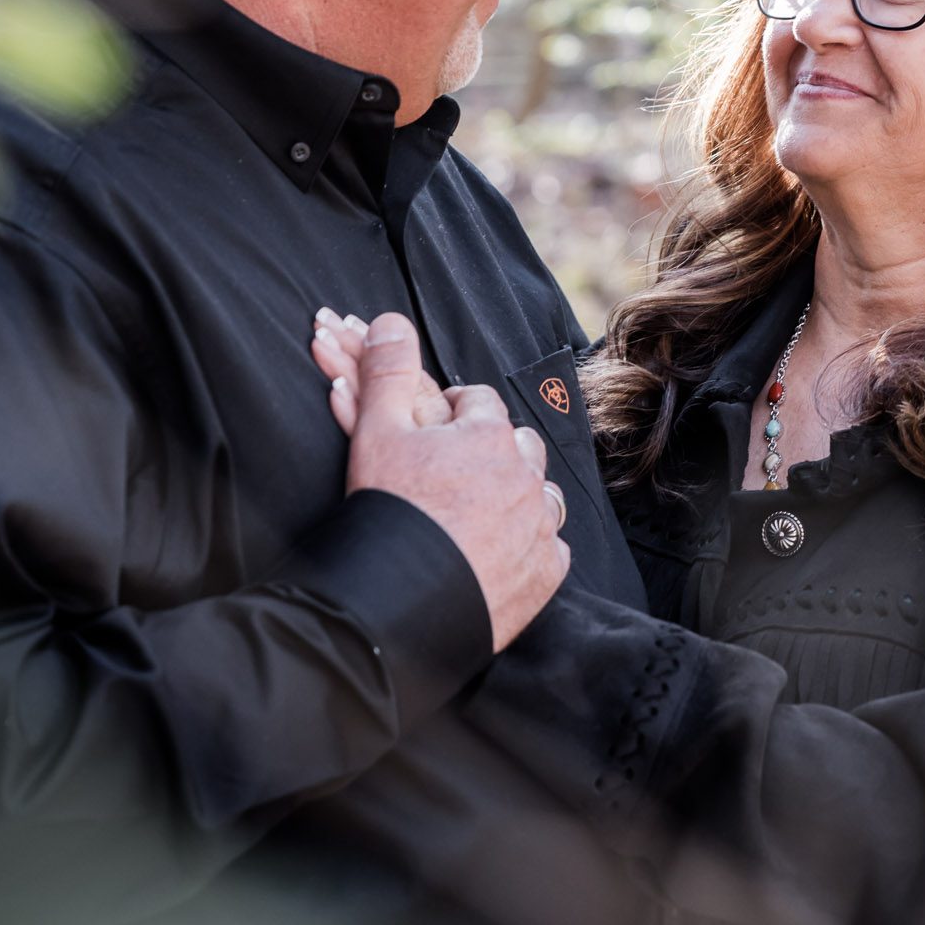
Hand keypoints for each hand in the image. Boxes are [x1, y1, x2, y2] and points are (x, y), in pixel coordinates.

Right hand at [310, 309, 567, 649]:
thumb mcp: (375, 431)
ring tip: (473, 512)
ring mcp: (540, 525)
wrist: (398, 604)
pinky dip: (526, 547)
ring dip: (513, 496)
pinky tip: (496, 554)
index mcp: (489, 434)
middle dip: (486, 452)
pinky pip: (548, 547)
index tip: (426, 435)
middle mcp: (526, 474)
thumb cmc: (388, 512)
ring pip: (538, 493)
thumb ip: (387, 371)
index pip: (476, 402)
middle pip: (514, 444)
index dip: (449, 415)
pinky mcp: (546, 573)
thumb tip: (389, 319)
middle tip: (447, 474)